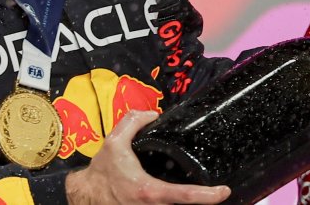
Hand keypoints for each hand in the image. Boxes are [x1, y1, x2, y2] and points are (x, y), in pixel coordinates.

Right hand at [64, 110, 229, 203]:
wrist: (86, 195)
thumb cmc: (101, 173)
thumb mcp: (114, 142)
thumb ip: (134, 122)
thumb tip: (155, 114)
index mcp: (149, 191)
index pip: (184, 196)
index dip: (207, 196)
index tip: (223, 191)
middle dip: (201, 199)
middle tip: (214, 189)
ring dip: (189, 201)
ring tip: (201, 192)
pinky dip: (176, 202)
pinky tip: (182, 196)